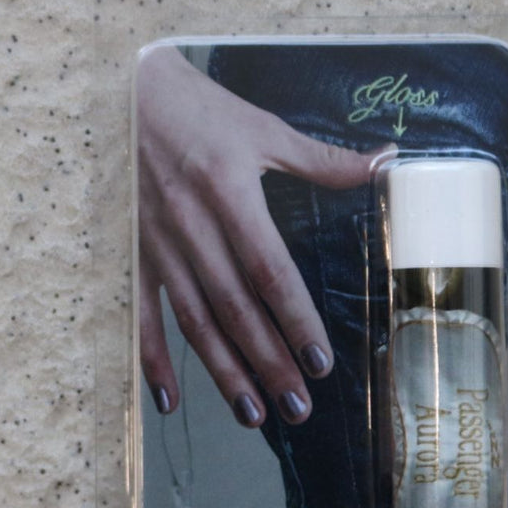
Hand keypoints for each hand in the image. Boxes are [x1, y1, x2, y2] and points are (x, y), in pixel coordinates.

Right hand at [137, 45, 387, 426]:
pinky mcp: (135, 254)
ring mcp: (158, 245)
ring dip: (223, 371)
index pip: (269, 270)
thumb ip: (322, 158)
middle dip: (268, 361)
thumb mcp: (263, 129)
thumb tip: (385, 161)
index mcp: (231, 193)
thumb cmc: (200, 110)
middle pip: (235, 308)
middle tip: (297, 406)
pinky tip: (170, 400)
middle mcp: (193, 226)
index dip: (295, 318)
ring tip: (252, 414)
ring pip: (194, 321)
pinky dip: (152, 359)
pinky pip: (142, 314)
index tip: (319, 362)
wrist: (123, 93)